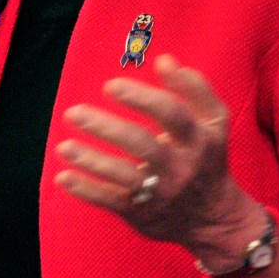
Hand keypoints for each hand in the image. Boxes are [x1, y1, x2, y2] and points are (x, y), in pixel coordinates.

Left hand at [55, 54, 259, 263]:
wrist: (215, 218)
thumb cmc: (206, 156)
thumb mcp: (214, 122)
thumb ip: (194, 88)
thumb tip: (164, 59)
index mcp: (199, 139)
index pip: (172, 114)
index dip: (142, 98)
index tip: (110, 85)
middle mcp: (181, 167)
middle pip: (143, 145)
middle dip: (107, 128)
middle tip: (73, 112)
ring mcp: (161, 193)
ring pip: (125, 176)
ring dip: (92, 161)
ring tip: (63, 146)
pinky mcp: (142, 213)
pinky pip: (112, 202)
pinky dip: (87, 190)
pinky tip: (63, 177)